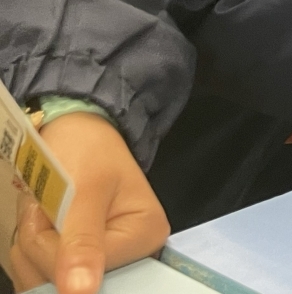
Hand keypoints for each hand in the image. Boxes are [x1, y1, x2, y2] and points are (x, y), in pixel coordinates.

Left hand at [8, 113, 168, 293]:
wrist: (75, 132)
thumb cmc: (87, 150)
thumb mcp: (84, 188)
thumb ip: (82, 240)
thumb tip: (81, 293)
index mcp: (146, 237)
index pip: (88, 271)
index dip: (52, 245)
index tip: (49, 206)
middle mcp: (131, 258)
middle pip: (66, 285)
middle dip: (38, 246)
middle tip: (44, 206)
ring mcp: (103, 264)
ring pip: (44, 284)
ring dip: (28, 247)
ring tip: (43, 211)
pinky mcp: (79, 266)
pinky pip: (39, 279)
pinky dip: (27, 254)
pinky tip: (40, 227)